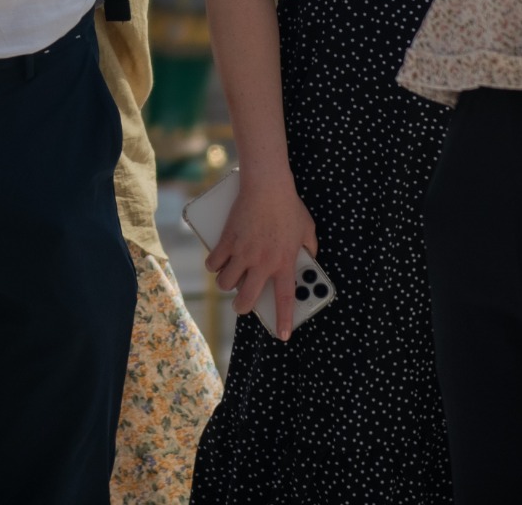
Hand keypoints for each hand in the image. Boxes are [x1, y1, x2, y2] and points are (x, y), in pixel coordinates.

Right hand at [208, 168, 315, 339]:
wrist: (267, 186)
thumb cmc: (289, 206)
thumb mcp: (307, 230)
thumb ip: (308, 249)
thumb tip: (307, 260)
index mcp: (283, 263)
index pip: (285, 300)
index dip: (283, 320)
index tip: (283, 336)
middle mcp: (262, 263)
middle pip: (247, 299)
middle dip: (243, 308)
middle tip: (243, 305)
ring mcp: (242, 253)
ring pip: (226, 284)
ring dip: (227, 284)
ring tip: (231, 278)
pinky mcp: (226, 241)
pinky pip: (214, 263)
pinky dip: (214, 265)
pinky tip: (218, 261)